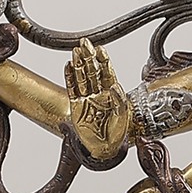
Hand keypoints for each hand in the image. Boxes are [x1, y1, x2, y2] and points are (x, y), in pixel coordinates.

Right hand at [65, 38, 133, 162]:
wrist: (105, 149)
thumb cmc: (117, 134)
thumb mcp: (123, 116)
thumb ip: (119, 100)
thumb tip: (114, 86)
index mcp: (112, 94)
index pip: (107, 73)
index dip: (104, 61)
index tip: (101, 49)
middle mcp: (99, 93)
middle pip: (93, 71)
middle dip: (89, 56)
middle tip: (85, 43)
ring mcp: (87, 99)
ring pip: (82, 77)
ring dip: (79, 64)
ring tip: (76, 51)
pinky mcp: (77, 106)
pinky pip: (72, 89)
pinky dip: (69, 77)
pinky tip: (68, 66)